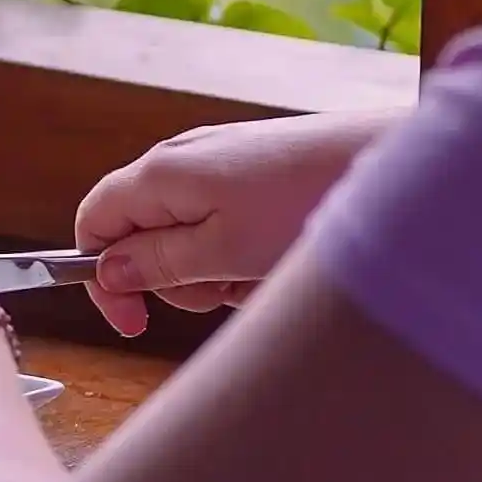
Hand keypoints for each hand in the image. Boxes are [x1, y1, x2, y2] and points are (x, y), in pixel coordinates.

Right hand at [73, 109, 385, 338]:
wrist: (387, 162)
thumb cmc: (306, 204)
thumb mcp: (221, 253)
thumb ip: (155, 263)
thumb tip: (106, 271)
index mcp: (161, 173)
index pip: (94, 222)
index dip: (101, 277)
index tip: (134, 322)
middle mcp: (184, 160)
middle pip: (141, 236)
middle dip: (176, 279)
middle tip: (224, 289)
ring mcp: (222, 163)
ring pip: (189, 238)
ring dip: (217, 271)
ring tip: (264, 270)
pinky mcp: (257, 172)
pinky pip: (228, 226)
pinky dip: (246, 253)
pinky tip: (281, 256)